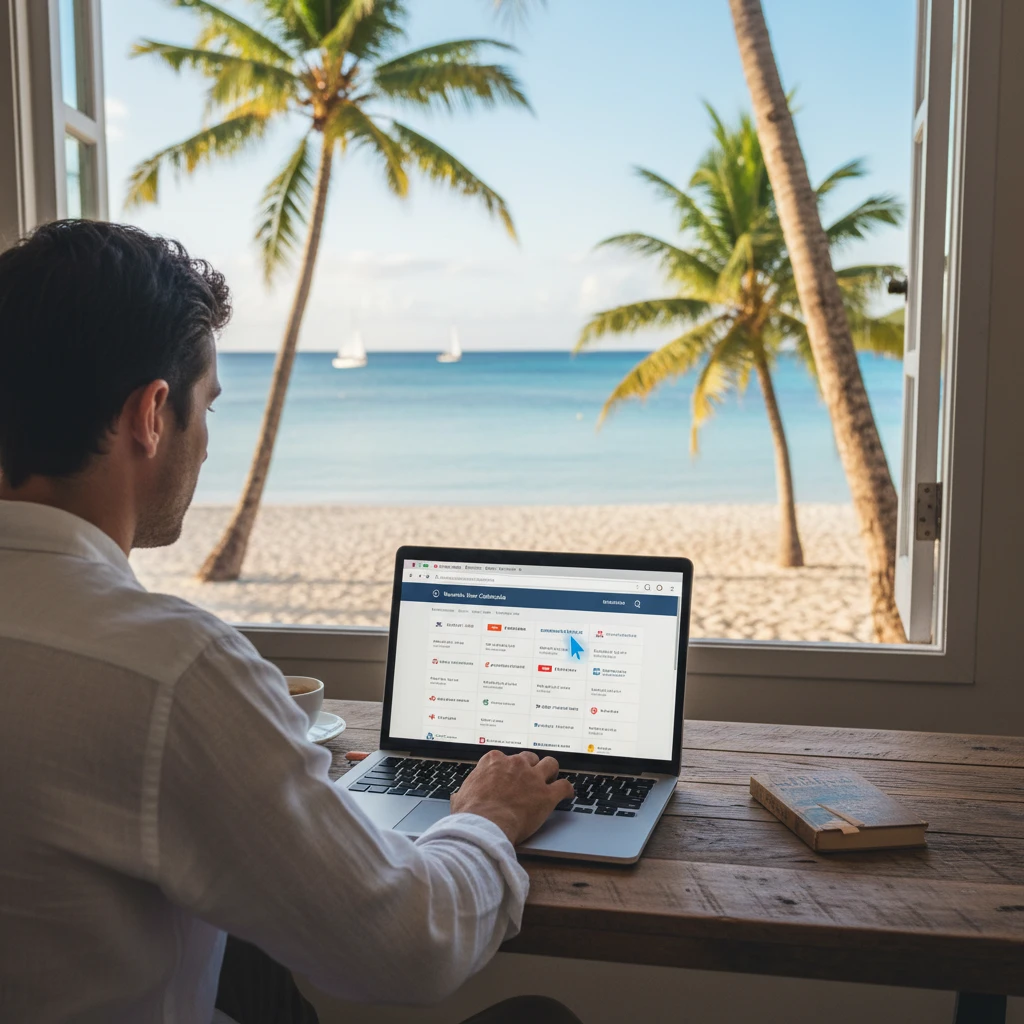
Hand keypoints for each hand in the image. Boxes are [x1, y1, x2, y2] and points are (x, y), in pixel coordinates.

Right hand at [450, 750, 573, 845]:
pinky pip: (564, 786)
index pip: (505, 758)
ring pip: (550, 764)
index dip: (508, 768)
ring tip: (552, 779)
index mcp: (493, 761)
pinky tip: (567, 794)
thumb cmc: (470, 814)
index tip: (509, 775)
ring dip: (551, 772)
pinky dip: (567, 790)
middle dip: (530, 767)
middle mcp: (515, 764)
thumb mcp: (461, 798)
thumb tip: (459, 797)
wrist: (484, 826)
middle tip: (530, 779)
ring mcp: (533, 778)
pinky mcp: (546, 795)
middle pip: (529, 758)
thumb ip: (464, 793)